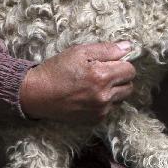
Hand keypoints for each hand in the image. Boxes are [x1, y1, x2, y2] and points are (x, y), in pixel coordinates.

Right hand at [18, 41, 135, 123]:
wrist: (37, 94)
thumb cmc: (57, 69)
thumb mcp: (80, 51)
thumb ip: (107, 49)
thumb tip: (128, 47)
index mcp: (102, 76)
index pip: (130, 70)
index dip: (121, 63)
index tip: (110, 62)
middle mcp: (104, 96)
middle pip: (129, 86)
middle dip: (120, 78)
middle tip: (103, 72)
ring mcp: (100, 110)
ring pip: (121, 98)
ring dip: (114, 91)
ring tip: (95, 85)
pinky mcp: (94, 120)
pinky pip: (110, 109)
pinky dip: (104, 102)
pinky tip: (89, 96)